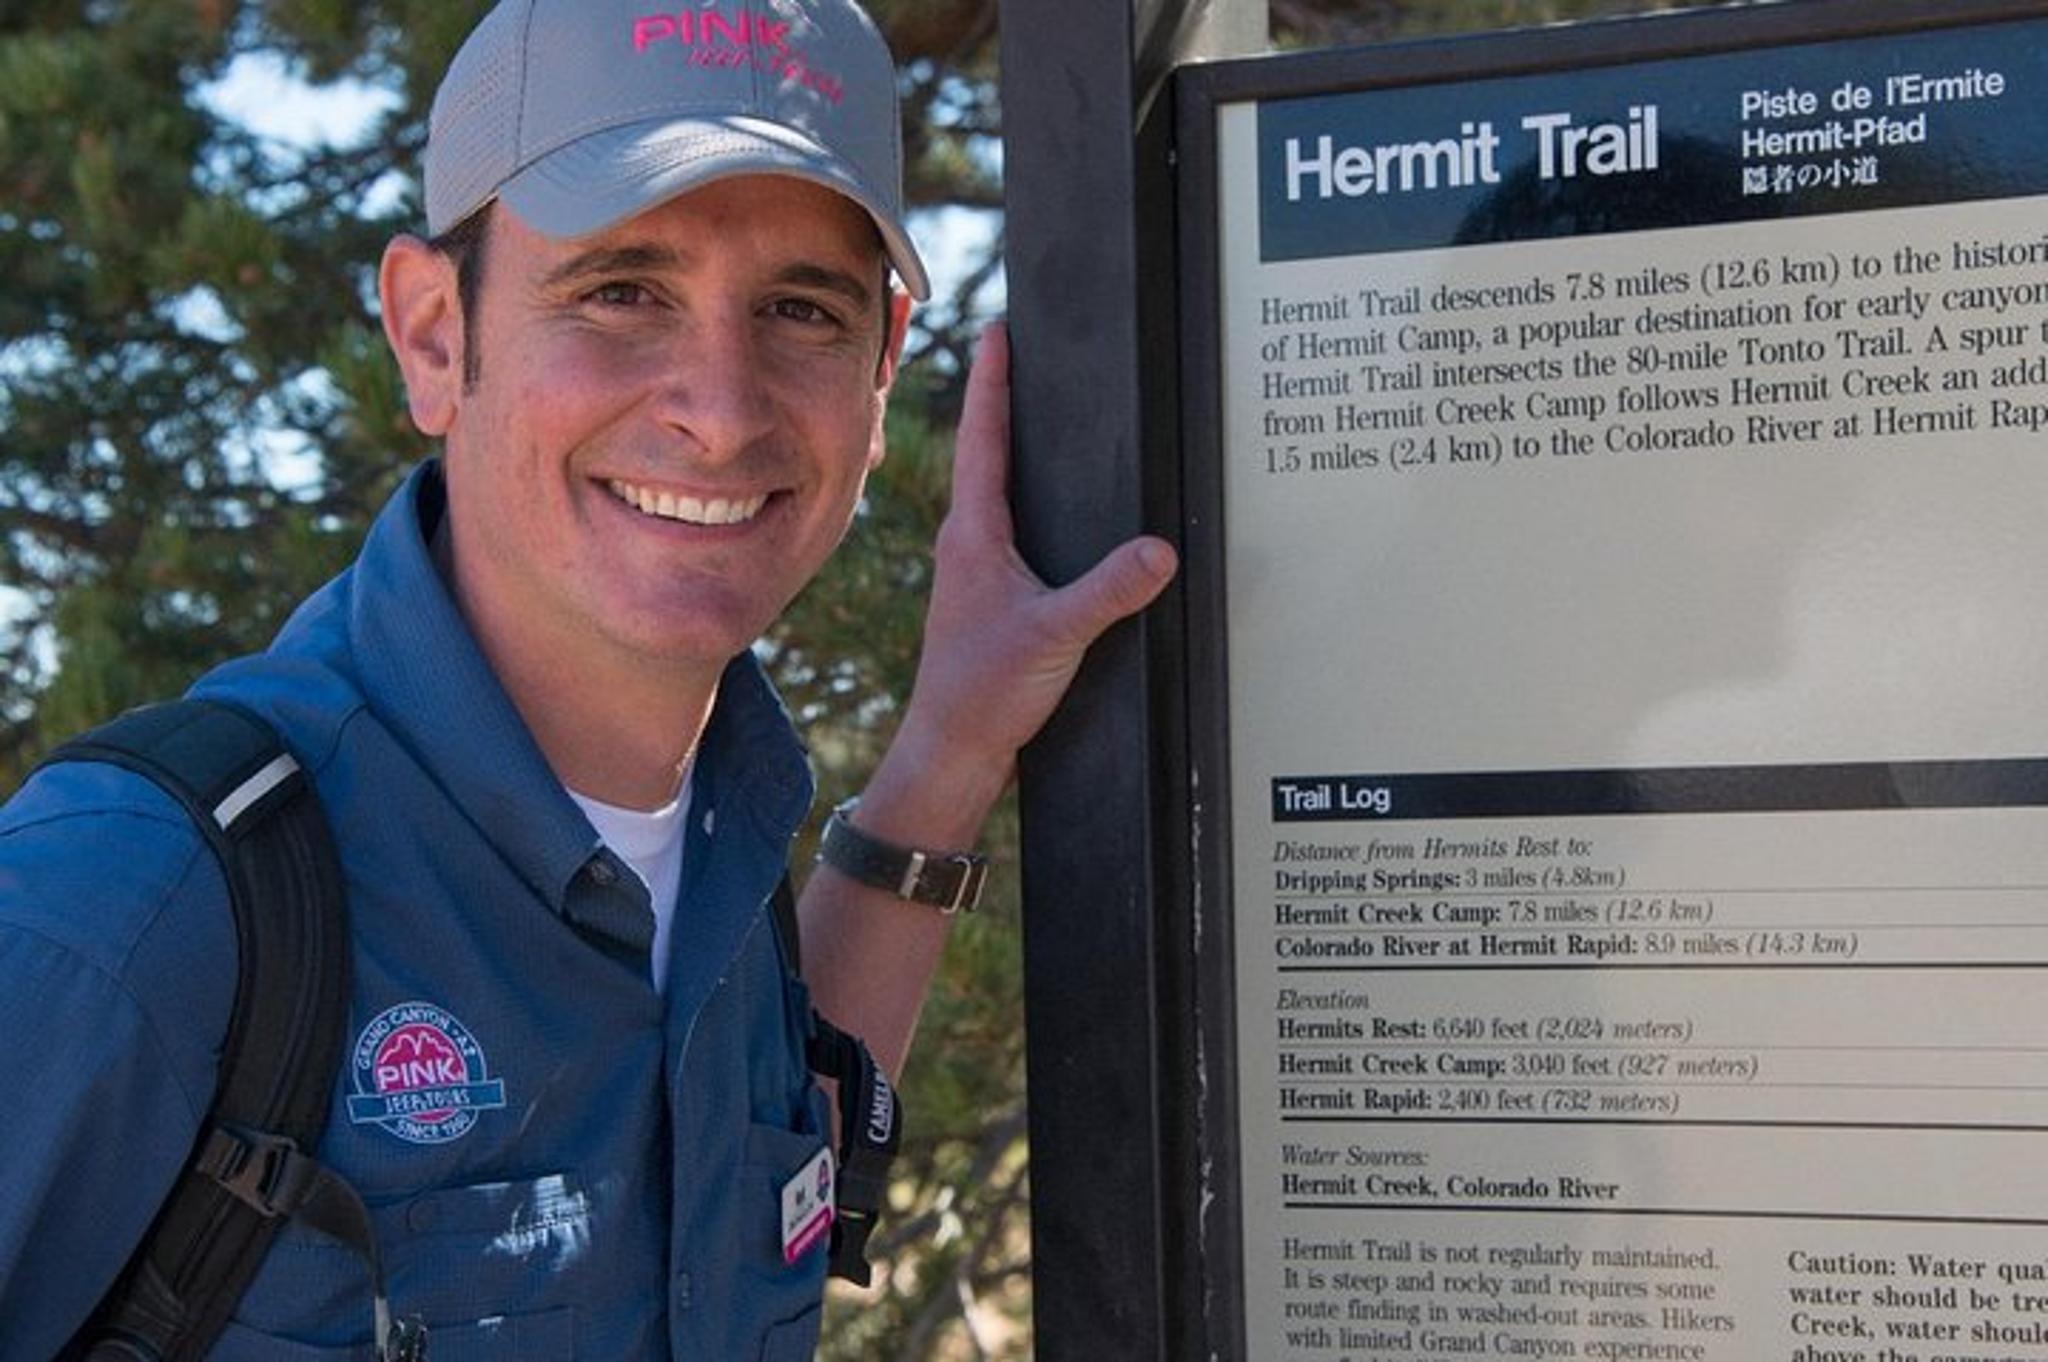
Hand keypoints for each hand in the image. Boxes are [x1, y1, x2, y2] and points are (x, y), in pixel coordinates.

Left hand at [862, 322, 1178, 839]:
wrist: (953, 751)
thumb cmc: (982, 692)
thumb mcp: (1055, 634)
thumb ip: (1109, 591)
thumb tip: (1162, 549)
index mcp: (974, 533)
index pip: (983, 437)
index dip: (994, 380)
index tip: (1001, 328)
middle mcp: (971, 542)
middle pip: (989, 453)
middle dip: (1007, 400)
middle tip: (1025, 350)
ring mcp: (980, 571)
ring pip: (1000, 493)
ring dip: (1017, 452)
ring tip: (1042, 413)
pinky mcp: (996, 600)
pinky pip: (1017, 533)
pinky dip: (1035, 505)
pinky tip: (1060, 514)